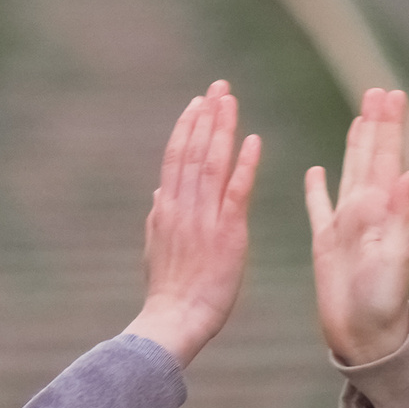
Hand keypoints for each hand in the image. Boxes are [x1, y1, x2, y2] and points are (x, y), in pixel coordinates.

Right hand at [126, 81, 261, 367]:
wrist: (174, 320)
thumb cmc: (167, 292)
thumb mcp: (155, 248)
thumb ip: (159, 217)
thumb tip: (159, 192)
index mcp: (167, 208)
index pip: (176, 157)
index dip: (187, 127)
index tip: (197, 102)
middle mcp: (183, 206)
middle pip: (194, 151)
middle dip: (207, 116)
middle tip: (219, 87)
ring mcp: (204, 218)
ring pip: (213, 163)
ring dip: (222, 129)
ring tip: (230, 101)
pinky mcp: (227, 233)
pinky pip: (236, 192)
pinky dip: (244, 164)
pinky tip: (253, 140)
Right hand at [303, 88, 408, 365]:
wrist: (367, 338)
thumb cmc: (383, 305)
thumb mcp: (396, 260)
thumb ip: (403, 216)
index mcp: (380, 211)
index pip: (385, 157)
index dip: (388, 126)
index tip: (391, 93)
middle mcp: (365, 212)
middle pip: (370, 157)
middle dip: (374, 123)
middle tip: (379, 91)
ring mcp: (346, 225)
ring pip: (350, 173)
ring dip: (355, 145)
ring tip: (360, 118)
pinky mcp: (326, 242)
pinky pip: (319, 207)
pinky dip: (317, 188)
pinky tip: (316, 171)